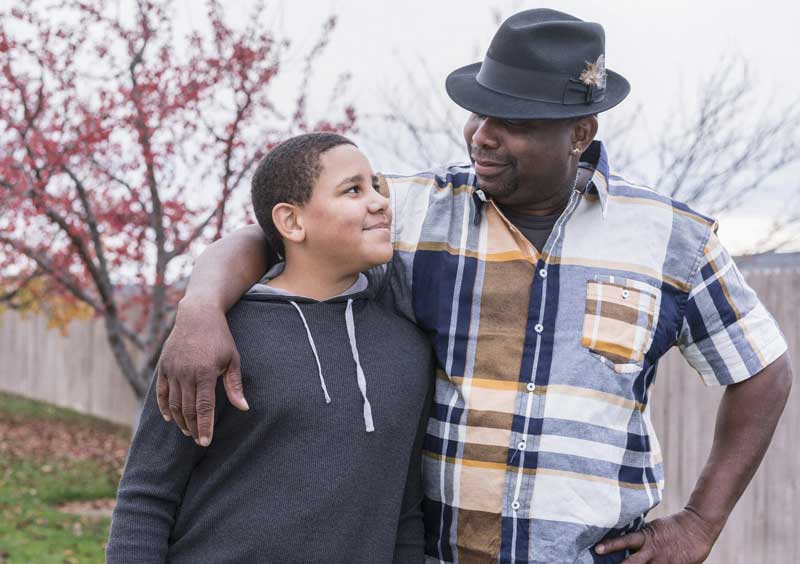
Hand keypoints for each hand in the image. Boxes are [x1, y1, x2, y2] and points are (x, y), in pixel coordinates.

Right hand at [156, 299, 247, 445]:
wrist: (197, 315)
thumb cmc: (220, 338)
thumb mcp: (232, 359)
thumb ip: (234, 385)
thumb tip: (243, 408)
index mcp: (205, 372)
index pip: (204, 408)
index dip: (205, 427)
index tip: (206, 442)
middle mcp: (186, 373)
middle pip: (188, 410)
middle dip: (194, 428)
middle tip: (200, 440)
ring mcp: (172, 370)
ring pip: (174, 404)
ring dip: (180, 420)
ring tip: (188, 431)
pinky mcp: (163, 366)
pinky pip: (161, 393)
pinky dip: (164, 407)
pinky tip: (171, 418)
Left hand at [594, 508, 720, 563]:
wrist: (697, 527)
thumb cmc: (671, 527)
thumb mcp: (652, 528)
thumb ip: (639, 538)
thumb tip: (620, 542)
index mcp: (646, 537)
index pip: (624, 541)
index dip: (611, 545)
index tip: (597, 549)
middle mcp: (653, 551)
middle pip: (632, 563)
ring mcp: (664, 562)